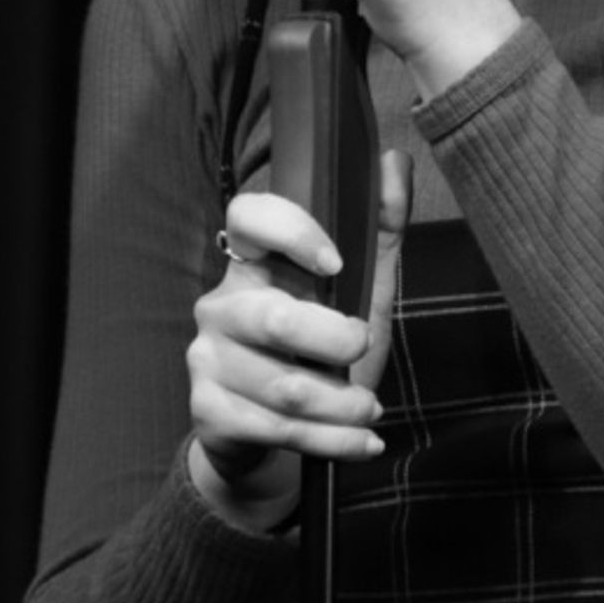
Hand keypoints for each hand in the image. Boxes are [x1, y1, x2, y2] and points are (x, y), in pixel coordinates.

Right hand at [186, 149, 411, 531]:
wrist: (279, 435)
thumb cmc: (322, 350)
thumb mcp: (362, 288)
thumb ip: (380, 227)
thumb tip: (396, 160)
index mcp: (254, 262)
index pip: (247, 216)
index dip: (291, 230)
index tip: (336, 262)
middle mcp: (221, 304)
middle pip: (275, 319)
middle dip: (337, 343)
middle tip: (365, 347)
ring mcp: (207, 358)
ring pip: (284, 387)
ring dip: (344, 405)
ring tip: (370, 409)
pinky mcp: (207, 410)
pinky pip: (275, 430)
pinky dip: (332, 441)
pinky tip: (362, 442)